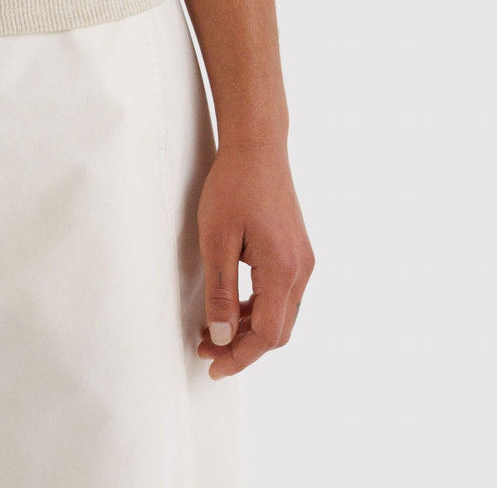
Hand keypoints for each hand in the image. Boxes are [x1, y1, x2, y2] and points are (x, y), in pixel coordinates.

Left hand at [196, 137, 313, 378]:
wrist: (257, 146)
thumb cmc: (233, 186)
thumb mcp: (216, 239)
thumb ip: (221, 291)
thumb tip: (220, 336)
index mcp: (283, 271)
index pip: (267, 335)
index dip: (239, 356)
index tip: (212, 365)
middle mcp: (302, 270)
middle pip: (279, 330)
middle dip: (243, 347)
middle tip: (206, 349)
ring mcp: (304, 260)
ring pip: (282, 313)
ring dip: (250, 328)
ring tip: (213, 329)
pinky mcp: (298, 250)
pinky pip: (283, 294)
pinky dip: (259, 307)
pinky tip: (234, 304)